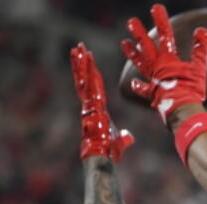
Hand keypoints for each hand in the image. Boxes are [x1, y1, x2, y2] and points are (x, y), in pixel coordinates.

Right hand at [70, 43, 133, 161]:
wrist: (102, 154)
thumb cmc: (109, 150)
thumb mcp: (119, 141)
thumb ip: (124, 137)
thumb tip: (128, 137)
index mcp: (97, 109)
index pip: (94, 88)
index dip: (91, 75)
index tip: (90, 63)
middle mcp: (90, 104)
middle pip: (85, 79)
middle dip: (81, 63)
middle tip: (78, 47)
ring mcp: (88, 103)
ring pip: (84, 78)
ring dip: (80, 62)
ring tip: (78, 47)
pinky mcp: (90, 103)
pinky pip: (88, 83)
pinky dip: (86, 70)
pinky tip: (85, 58)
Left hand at [120, 4, 206, 124]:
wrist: (182, 109)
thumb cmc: (191, 90)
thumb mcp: (199, 68)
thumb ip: (200, 49)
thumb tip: (203, 30)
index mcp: (168, 59)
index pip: (164, 34)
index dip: (160, 20)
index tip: (156, 8)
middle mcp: (157, 67)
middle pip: (146, 46)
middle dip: (139, 33)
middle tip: (132, 22)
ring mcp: (153, 80)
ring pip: (140, 63)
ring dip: (132, 53)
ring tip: (124, 43)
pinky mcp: (152, 93)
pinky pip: (143, 88)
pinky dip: (138, 86)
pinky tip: (134, 83)